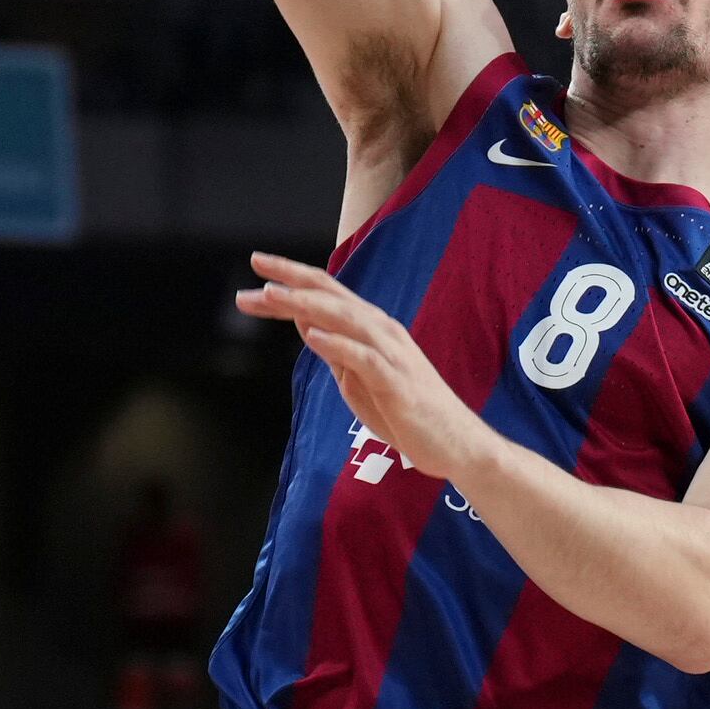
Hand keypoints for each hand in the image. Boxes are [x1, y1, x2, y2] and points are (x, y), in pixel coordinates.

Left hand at [238, 254, 483, 482]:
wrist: (454, 444)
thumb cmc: (405, 412)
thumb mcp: (358, 378)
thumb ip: (334, 349)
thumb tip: (304, 322)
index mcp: (371, 329)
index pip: (326, 293)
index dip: (291, 278)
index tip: (257, 265)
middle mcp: (382, 332)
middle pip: (332, 295)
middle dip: (292, 279)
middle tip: (256, 263)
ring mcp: (392, 355)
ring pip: (347, 318)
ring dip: (308, 304)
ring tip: (273, 294)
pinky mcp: (397, 383)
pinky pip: (365, 359)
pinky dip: (339, 345)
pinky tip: (312, 337)